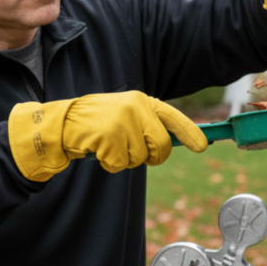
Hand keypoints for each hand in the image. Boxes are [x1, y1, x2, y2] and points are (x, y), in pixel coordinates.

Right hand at [8, 91, 207, 180]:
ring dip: (124, 160)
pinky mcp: (109, 137)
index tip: (202, 146)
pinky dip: (109, 164)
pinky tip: (98, 150)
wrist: (64, 121)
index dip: (190, 132)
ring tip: (109, 145)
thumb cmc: (97, 121)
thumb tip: (171, 143)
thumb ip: (147, 124)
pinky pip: (120, 164)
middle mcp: (135, 108)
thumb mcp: (125, 114)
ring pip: (139, 158)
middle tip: (133, 154)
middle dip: (151, 157)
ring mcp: (122, 122)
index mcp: (142, 101)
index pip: (172, 116)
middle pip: (160, 146)